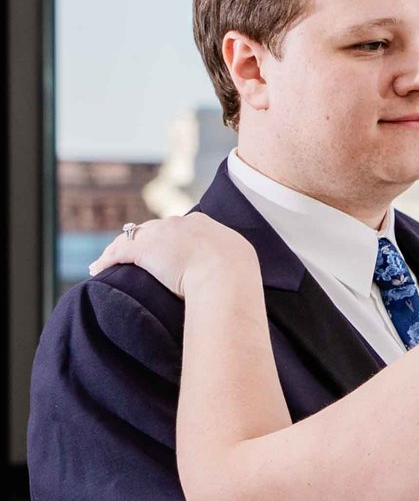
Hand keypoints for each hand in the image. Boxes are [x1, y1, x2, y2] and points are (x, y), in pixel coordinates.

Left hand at [86, 214, 255, 296]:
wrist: (226, 274)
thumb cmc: (237, 275)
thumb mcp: (238, 260)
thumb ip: (230, 261)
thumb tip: (234, 277)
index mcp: (204, 225)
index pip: (179, 227)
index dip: (169, 238)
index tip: (165, 249)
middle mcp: (179, 223)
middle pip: (153, 229)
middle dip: (142, 240)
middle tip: (135, 255)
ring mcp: (160, 234)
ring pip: (131, 238)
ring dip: (118, 250)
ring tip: (107, 261)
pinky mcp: (143, 249)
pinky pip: (118, 252)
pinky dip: (106, 260)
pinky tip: (98, 269)